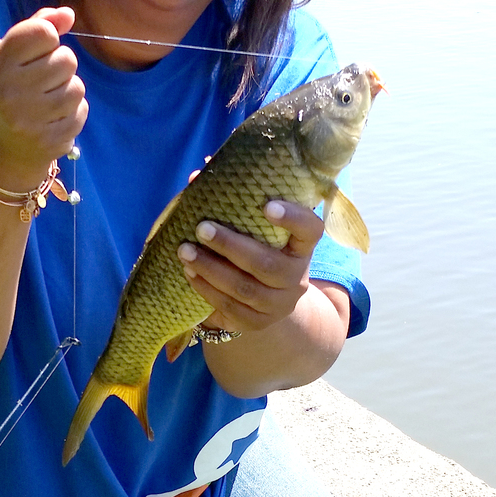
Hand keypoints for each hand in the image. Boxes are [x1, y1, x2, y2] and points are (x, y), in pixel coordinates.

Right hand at [0, 6, 87, 190]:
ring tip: (47, 99)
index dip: (47, 37)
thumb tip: (68, 14)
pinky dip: (72, 111)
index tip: (36, 50)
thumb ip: (36, 27)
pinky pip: (81, 111)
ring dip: (68, 89)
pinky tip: (52, 118)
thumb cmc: (6, 88)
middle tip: (41, 79)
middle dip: (59, 65)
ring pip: (77, 87)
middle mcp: (9, 93)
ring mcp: (30, 121)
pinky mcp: (49, 142)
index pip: (44, 32)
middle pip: (66, 59)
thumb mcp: (8, 54)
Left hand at [177, 199, 323, 334]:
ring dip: (210, 268)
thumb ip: (234, 202)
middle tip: (201, 228)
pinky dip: (206, 289)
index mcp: (301, 247)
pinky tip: (189, 273)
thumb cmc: (257, 250)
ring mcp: (278, 304)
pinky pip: (230, 308)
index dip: (294, 218)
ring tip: (184, 251)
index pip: (311, 230)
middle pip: (267, 264)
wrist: (267, 300)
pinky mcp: (257, 322)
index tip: (268, 205)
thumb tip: (198, 174)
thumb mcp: (255, 230)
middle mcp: (297, 277)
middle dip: (230, 245)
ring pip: (245, 289)